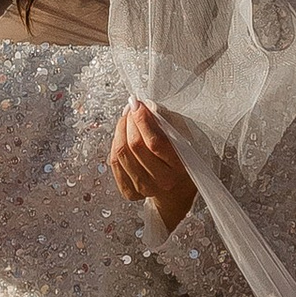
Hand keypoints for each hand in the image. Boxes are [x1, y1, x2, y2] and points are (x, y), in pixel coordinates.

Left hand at [109, 98, 196, 229]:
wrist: (177, 189)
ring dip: (119, 131)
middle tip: (131, 109)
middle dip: (129, 121)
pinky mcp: (129, 192)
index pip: (154, 142)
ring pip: (120, 154)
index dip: (142, 120)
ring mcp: (144, 188)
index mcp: (178, 166)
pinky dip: (114, 145)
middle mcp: (161, 180)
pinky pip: (113, 163)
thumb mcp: (182, 136)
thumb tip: (144, 106)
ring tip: (125, 119)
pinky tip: (121, 136)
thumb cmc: (180, 156)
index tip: (137, 104)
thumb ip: (166, 121)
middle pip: (134, 146)